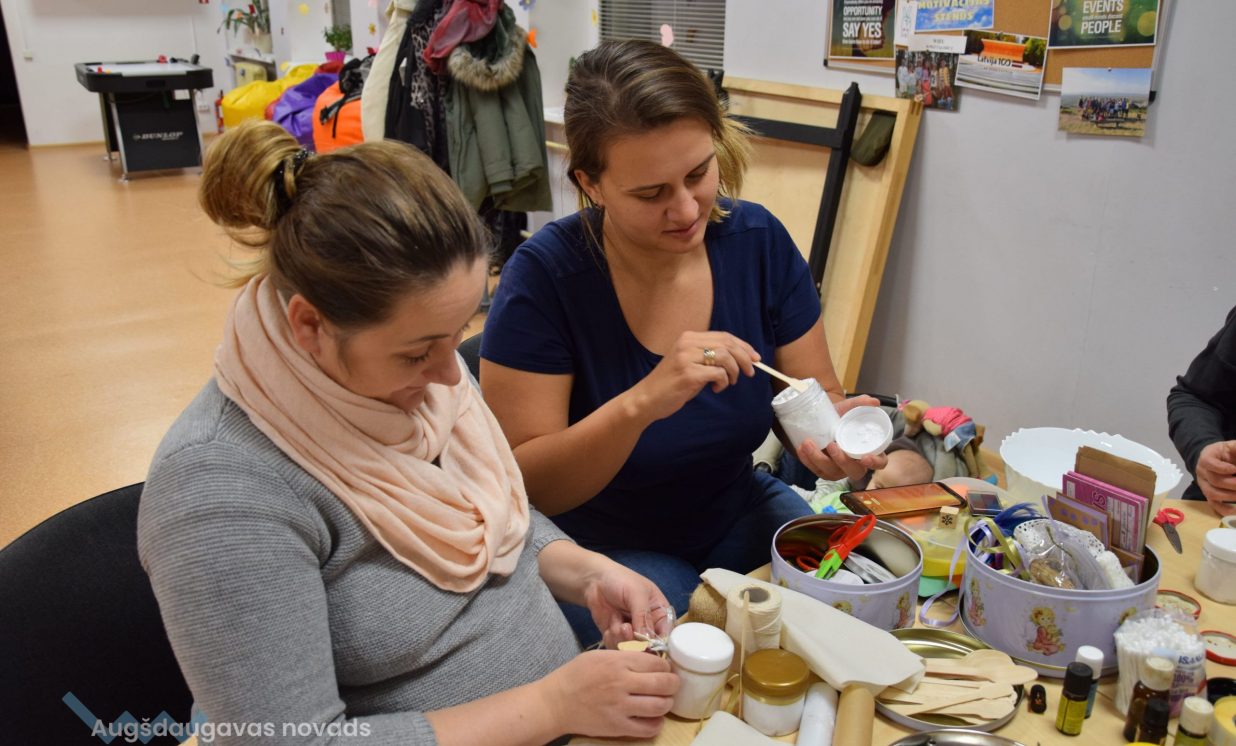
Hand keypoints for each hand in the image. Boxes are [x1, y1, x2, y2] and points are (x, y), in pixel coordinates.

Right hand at [542, 650, 678, 738]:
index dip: (666, 666)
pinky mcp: (617, 726)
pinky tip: (653, 718)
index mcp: (618, 662)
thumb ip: (625, 657)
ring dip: (667, 703)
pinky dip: (656, 723)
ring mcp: (620, 707)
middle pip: (663, 683)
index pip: (656, 662)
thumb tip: (651, 660)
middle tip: (672, 685)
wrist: (555, 703)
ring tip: (663, 701)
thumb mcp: (600, 656)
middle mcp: (622, 683)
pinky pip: (648, 728)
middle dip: (673, 684)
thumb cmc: (576, 675)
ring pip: (660, 706)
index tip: (665, 669)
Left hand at [583, 562, 674, 649]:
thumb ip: (643, 616)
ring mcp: (632, 633)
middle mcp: (649, 626)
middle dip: (636, 641)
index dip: (659, 643)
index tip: (647, 644)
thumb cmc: (621, 580)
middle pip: (649, 647)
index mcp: (660, 613)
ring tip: (615, 621)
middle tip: (625, 627)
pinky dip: (612, 639)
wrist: (595, 581)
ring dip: (622, 638)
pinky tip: (609, 625)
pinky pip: (617, 648)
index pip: (666, 634)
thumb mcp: (636, 594)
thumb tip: (647, 639)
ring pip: (632, 650)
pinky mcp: (617, 637)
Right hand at [629, 331, 759, 421]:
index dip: (743, 346)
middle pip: (727, 344)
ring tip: (729, 382)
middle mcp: (687, 343)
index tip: (755, 357)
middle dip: (745, 358)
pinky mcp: (688, 374)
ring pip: (725, 357)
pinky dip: (723, 382)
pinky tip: (716, 388)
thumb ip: (709, 357)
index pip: (724, 336)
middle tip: (750, 372)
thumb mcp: (690, 363)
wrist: (647, 399)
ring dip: (734, 371)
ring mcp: (686, 358)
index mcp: (688, 337)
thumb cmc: (671, 384)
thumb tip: (741, 358)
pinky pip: (718, 374)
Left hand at [795, 395, 888, 481]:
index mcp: (868, 451)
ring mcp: (838, 470)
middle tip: (831, 445)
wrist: (819, 421)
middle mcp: (855, 464)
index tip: (865, 457)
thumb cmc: (839, 418)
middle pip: (854, 472)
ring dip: (818, 459)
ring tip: (808, 442)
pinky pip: (815, 469)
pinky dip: (807, 459)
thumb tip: (874, 402)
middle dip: (842, 461)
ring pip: (831, 472)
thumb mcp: (848, 409)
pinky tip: (801, 448)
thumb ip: (860, 404)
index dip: (875, 463)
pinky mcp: (822, 471)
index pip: (879, 463)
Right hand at [1196, 440, 1235, 515]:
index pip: (1209, 463)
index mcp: (1206, 457)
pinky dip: (1224, 509)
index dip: (1222, 468)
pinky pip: (1212, 504)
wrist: (1212, 458)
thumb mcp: (1230, 446)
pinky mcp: (1208, 494)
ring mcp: (1204, 484)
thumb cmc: (1224, 452)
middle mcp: (1202, 472)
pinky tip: (1235, 510)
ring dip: (1230, 496)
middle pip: (1214, 480)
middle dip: (1233, 484)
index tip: (1234, 469)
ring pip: (1212, 493)